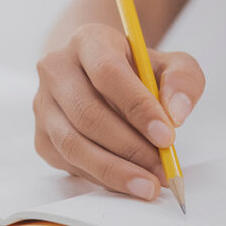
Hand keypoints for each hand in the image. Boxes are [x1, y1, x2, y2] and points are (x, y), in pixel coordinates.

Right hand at [34, 23, 204, 198]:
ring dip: (114, 170)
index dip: (138, 108)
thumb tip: (176, 114)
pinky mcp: (42, 138)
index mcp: (87, 41)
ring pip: (73, 144)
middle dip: (130, 148)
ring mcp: (44, 105)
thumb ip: (183, 81)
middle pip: (87, 114)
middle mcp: (56, 70)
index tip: (167, 136)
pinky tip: (128, 182)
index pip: (108, 73)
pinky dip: (102, 178)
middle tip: (162, 169)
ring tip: (148, 185)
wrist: (98, 76)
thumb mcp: (171, 65)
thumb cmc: (136, 72)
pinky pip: (70, 163)